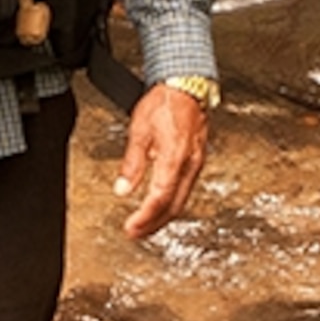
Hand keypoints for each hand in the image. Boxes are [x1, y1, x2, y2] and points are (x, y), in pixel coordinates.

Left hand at [110, 82, 208, 239]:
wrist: (186, 87)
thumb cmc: (164, 103)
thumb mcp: (139, 130)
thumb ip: (132, 163)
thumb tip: (122, 190)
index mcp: (175, 157)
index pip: (160, 197)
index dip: (145, 217)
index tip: (131, 228)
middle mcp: (189, 164)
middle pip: (174, 205)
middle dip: (154, 224)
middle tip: (135, 233)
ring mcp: (196, 164)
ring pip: (182, 200)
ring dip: (163, 217)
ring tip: (144, 225)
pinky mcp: (196, 161)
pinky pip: (185, 190)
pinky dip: (171, 203)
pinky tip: (160, 205)